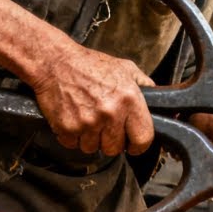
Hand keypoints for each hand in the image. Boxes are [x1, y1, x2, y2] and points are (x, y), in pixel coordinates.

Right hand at [32, 45, 154, 155]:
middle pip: (116, 148)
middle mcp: (110, 113)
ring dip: (90, 139)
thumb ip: (143, 84)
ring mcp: (88, 122)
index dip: (139, 145)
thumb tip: (157, 97)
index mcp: (129, 99)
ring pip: (93, 149)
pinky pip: (73, 145)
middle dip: (111, 140)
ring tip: (87, 119)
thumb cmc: (88, 64)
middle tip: (104, 126)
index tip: (133, 144)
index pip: (143, 138)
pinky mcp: (68, 128)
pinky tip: (73, 119)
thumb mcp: (124, 68)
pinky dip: (72, 136)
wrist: (54, 62)